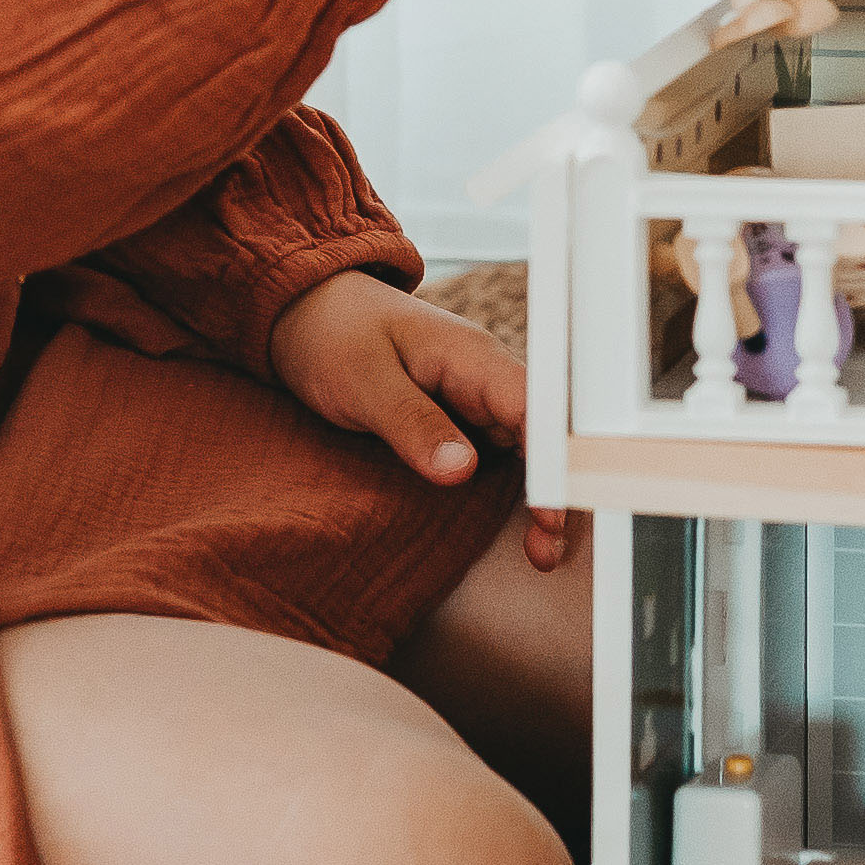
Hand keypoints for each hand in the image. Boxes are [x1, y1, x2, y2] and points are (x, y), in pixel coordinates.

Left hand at [269, 274, 578, 568]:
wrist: (308, 313)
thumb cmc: (334, 335)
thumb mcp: (363, 380)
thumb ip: (411, 422)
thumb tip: (460, 470)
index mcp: (472, 357)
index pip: (532, 406)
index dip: (549, 458)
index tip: (549, 510)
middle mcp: (487, 379)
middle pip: (543, 434)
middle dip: (556, 489)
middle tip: (548, 547)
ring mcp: (477, 401)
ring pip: (528, 451)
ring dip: (540, 497)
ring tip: (542, 552)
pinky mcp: (461, 422)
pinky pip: (500, 457)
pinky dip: (515, 491)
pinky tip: (522, 527)